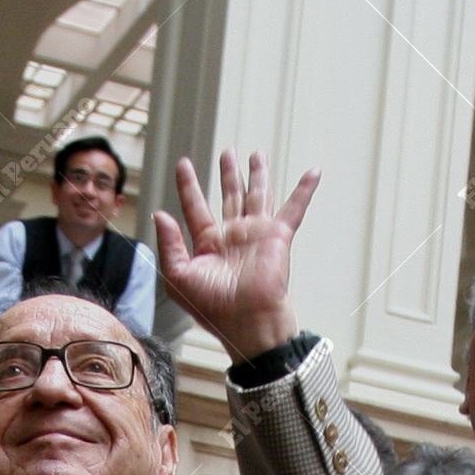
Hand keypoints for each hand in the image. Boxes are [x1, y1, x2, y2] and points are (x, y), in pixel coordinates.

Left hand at [153, 149, 320, 360]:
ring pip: (257, 195)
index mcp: (208, 245)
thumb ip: (169, 244)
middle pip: (229, 195)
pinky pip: (294, 209)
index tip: (183, 164)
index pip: (195, 207)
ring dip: (258, 174)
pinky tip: (313, 173)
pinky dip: (305, 190)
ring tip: (255, 154)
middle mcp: (232, 236)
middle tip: (227, 152)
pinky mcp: (278, 236)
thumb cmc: (212, 308)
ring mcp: (256, 234)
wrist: (247, 321)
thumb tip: (160, 214)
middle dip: (228, 174)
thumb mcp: (178, 277)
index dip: (189, 186)